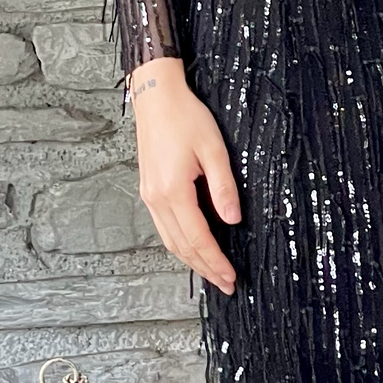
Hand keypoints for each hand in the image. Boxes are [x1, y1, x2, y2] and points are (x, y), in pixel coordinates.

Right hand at [128, 56, 240, 293]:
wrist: (156, 97)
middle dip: (205, 268)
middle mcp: (157, 199)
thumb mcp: (214, 150)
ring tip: (211, 272)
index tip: (230, 276)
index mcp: (174, 191)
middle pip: (182, 246)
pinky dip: (180, 244)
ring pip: (170, 240)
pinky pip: (164, 228)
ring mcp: (150, 196)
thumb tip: (233, 220)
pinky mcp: (149, 190)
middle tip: (226, 284)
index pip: (198, 238)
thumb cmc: (186, 118)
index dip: (215, 260)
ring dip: (191, 260)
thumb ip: (223, 187)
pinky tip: (193, 248)